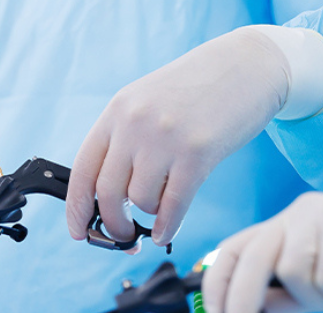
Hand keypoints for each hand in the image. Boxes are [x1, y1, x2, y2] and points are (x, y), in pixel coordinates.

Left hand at [66, 26, 289, 246]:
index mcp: (116, 112)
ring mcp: (165, 137)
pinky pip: (173, 205)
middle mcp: (134, 124)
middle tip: (124, 237)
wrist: (246, 65)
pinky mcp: (198, 152)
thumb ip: (124, 142)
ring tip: (160, 207)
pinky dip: (167, 227)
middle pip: (108, 193)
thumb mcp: (146, 103)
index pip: (83, 170)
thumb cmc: (195, 91)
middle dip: (114, 225)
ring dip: (149, 215)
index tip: (78, 233)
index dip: (76, 209)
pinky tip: (166, 234)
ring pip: (141, 200)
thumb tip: (109, 199)